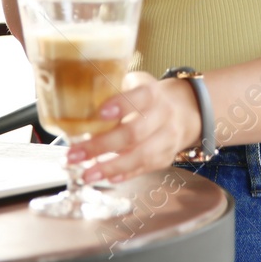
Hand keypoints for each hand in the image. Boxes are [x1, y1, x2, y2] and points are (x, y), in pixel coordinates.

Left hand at [68, 71, 198, 184]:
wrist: (186, 111)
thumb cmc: (149, 97)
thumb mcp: (136, 84)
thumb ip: (112, 89)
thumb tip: (75, 100)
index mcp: (153, 93)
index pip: (140, 97)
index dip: (122, 104)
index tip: (100, 112)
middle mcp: (164, 116)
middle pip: (134, 133)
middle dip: (102, 145)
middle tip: (75, 154)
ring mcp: (167, 139)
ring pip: (140, 156)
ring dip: (110, 167)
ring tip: (86, 175)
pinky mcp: (165, 158)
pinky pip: (144, 168)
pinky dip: (124, 174)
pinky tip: (106, 177)